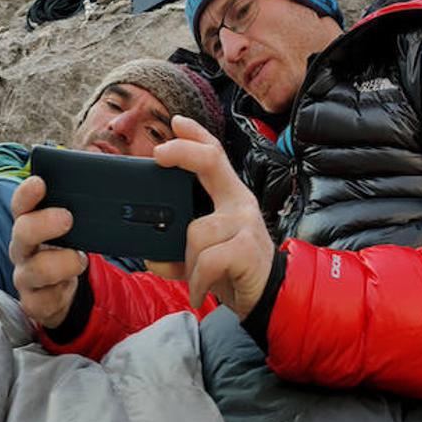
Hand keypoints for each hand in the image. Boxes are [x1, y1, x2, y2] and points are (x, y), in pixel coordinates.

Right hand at [8, 175, 88, 328]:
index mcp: (29, 224)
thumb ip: (78, 207)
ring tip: (80, 259)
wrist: (60, 293)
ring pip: (35, 269)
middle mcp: (22, 248)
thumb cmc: (65, 251)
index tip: (39, 183)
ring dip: (61, 263)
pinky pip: (42, 299)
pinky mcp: (33, 302)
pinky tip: (69, 287)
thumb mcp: (70, 229)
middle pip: (22, 232)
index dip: (26, 193)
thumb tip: (101, 175)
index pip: (20, 204)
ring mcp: (25, 276)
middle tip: (67, 218)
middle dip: (44, 224)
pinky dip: (60, 292)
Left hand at [150, 116, 274, 319]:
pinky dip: (197, 280)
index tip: (176, 123)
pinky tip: (200, 291)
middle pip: (211, 162)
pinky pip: (206, 260)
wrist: (271, 299)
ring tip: (197, 278)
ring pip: (195, 231)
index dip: (196, 136)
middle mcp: (240, 203)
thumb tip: (151, 255)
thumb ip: (178, 246)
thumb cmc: (233, 269)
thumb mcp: (202, 252)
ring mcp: (246, 224)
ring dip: (186, 261)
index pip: (215, 156)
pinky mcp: (247, 249)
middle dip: (182, 151)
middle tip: (159, 155)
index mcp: (229, 197)